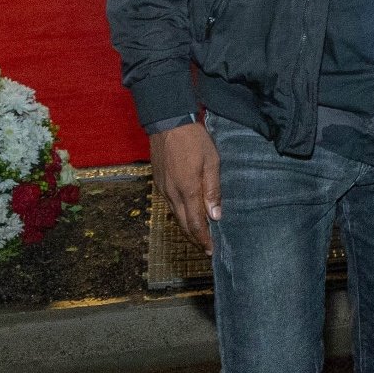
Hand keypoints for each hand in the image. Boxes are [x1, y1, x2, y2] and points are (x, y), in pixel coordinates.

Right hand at [151, 121, 220, 251]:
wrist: (167, 122)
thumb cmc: (194, 140)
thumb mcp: (212, 162)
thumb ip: (212, 190)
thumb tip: (215, 215)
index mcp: (187, 190)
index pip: (195, 223)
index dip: (203, 239)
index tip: (211, 250)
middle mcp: (172, 194)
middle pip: (183, 224)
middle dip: (195, 238)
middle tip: (206, 248)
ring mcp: (163, 188)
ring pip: (175, 215)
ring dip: (187, 227)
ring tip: (199, 235)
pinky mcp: (158, 181)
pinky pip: (170, 204)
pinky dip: (179, 214)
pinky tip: (187, 214)